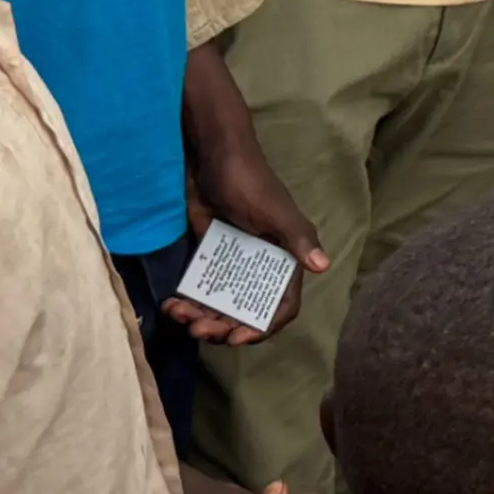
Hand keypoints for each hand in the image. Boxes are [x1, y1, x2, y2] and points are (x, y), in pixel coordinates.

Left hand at [179, 44, 325, 343]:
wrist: (212, 156)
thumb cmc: (249, 181)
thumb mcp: (274, 211)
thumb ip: (297, 238)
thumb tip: (323, 266)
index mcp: (284, 258)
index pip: (281, 305)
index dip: (262, 328)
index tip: (237, 337)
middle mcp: (260, 266)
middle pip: (245, 312)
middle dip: (222, 326)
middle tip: (199, 329)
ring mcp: (233, 262)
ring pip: (220, 305)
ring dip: (201, 317)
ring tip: (180, 316)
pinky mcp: (210, 256)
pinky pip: (200, 289)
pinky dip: (187, 301)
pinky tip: (171, 304)